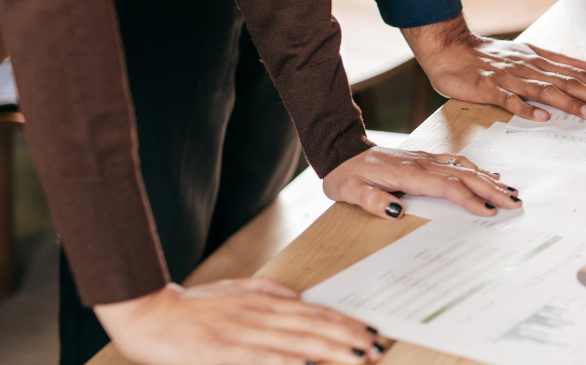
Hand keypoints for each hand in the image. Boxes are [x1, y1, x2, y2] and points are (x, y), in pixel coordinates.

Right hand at [95, 279, 381, 364]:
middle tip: (377, 347)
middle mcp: (259, 314)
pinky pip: (261, 357)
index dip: (345, 322)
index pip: (314, 312)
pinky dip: (286, 361)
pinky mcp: (222, 351)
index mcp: (263, 301)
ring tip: (358, 357)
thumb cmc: (189, 306)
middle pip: (313, 327)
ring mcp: (242, 333)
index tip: (370, 331)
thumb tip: (299, 296)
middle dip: (349, 338)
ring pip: (296, 341)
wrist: (146, 313)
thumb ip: (268, 291)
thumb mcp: (234, 289)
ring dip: (330, 350)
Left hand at [324, 146, 520, 218]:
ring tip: (511, 191)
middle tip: (514, 203)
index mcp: (408, 173)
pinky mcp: (427, 158)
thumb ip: (371, 201)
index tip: (488, 212)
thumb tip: (396, 211)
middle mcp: (422, 163)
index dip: (469, 199)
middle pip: (464, 176)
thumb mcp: (349, 192)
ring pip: (465, 167)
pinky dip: (477, 169)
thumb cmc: (347, 176)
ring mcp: (426, 159)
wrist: (343, 152)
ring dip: (489, 180)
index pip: (446, 187)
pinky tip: (490, 175)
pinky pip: (457, 162)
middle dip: (491, 190)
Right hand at [403, 14, 585, 120]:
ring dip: (568, 102)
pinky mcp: (489, 88)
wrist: (450, 49)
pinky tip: (541, 117)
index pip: (575, 74)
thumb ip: (559, 59)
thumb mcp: (529, 51)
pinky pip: (509, 100)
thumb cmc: (489, 55)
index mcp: (539, 61)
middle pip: (566, 82)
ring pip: (544, 91)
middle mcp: (529, 68)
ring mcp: (509, 78)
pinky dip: (526, 108)